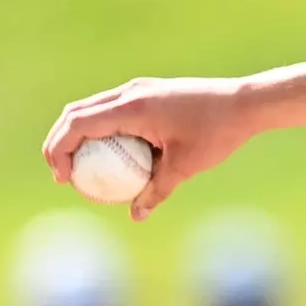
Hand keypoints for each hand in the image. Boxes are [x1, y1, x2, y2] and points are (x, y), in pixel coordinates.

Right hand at [43, 76, 250, 220]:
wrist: (245, 103)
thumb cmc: (217, 133)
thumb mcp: (185, 167)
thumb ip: (157, 190)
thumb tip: (137, 216)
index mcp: (132, 107)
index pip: (78, 124)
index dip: (60, 150)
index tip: (64, 179)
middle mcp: (130, 93)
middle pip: (76, 113)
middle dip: (60, 143)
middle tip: (63, 175)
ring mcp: (139, 89)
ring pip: (92, 109)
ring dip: (79, 135)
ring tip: (80, 167)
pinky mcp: (149, 92)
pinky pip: (113, 110)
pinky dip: (102, 130)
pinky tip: (112, 156)